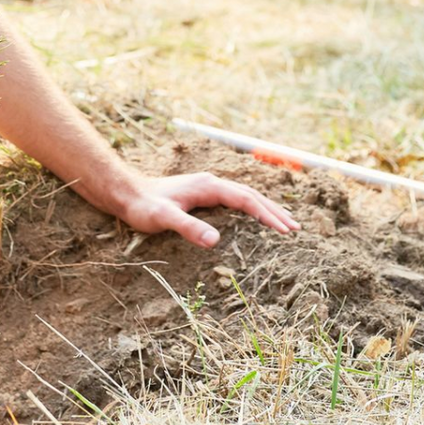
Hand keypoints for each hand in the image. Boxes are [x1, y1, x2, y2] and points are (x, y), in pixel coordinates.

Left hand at [112, 171, 301, 247]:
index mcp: (210, 186)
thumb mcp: (164, 219)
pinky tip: (256, 220)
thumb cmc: (144, 206)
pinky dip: (252, 209)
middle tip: (296, 229)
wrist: (127, 193)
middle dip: (275, 212)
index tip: (286, 231)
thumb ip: (189, 227)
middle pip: (252, 196)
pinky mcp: (204, 194)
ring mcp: (209, 188)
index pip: (247, 200)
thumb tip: (215, 241)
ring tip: (285, 224)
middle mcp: (213, 183)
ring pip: (246, 196)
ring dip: (266, 209)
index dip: (268, 216)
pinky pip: (236, 201)